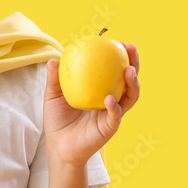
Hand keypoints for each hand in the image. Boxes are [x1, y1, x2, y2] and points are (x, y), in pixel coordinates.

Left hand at [42, 42, 140, 165]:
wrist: (58, 146)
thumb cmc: (57, 120)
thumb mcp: (53, 96)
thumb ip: (55, 78)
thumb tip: (54, 59)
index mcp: (101, 90)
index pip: (115, 70)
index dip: (120, 56)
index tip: (119, 41)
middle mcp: (111, 100)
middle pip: (129, 80)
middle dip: (134, 63)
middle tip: (131, 48)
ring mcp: (113, 114)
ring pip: (130, 97)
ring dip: (133, 83)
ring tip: (129, 70)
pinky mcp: (109, 128)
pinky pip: (115, 116)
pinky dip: (114, 106)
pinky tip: (109, 98)